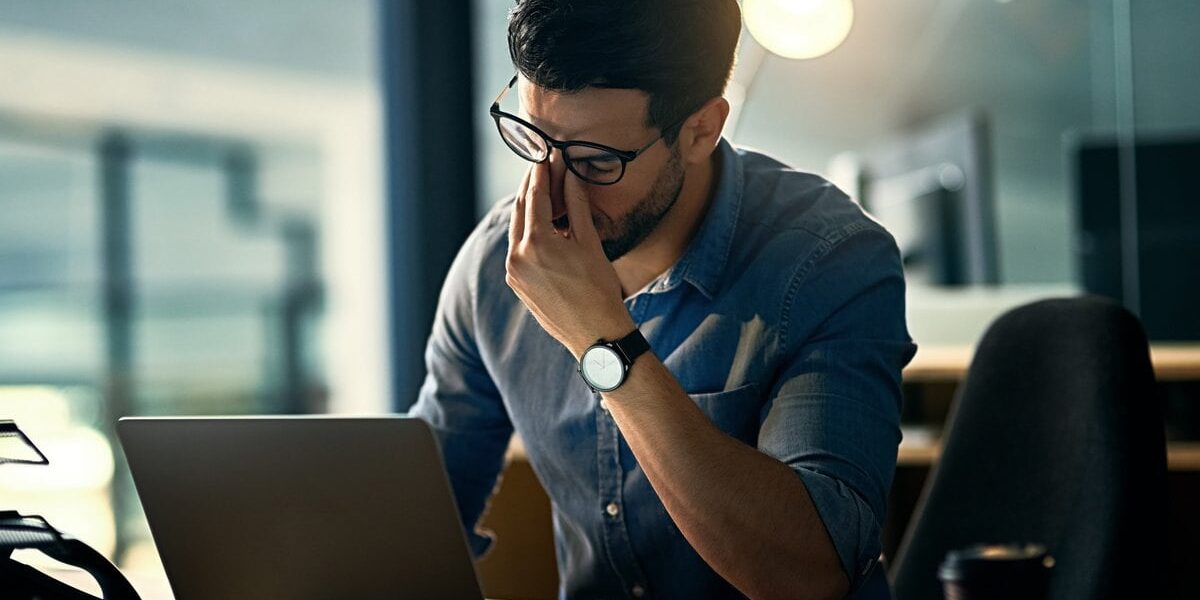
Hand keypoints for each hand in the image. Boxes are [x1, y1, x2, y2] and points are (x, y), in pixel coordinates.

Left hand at [505, 161, 634, 358]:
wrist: (595, 334)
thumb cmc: (599, 289)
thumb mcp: (590, 242)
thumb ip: (577, 205)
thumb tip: (570, 175)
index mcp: (536, 243)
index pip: (535, 196)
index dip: (542, 172)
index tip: (546, 155)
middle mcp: (517, 256)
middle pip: (520, 209)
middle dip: (531, 187)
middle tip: (541, 167)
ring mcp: (513, 272)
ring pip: (517, 229)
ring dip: (528, 209)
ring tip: (543, 192)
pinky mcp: (516, 284)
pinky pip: (518, 249)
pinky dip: (528, 233)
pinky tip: (542, 225)